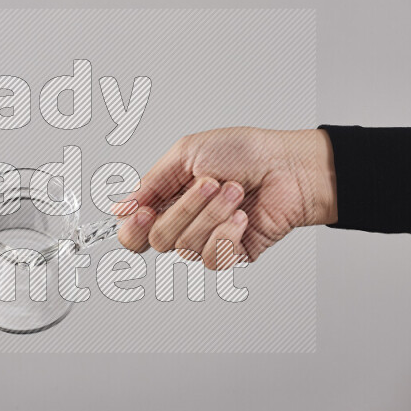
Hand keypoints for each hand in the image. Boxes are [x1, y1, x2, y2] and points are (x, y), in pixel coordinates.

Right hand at [117, 127, 337, 268]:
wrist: (290, 166)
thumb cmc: (246, 152)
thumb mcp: (187, 153)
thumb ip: (151, 183)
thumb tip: (120, 208)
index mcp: (168, 198)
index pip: (134, 232)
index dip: (132, 228)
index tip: (144, 212)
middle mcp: (184, 222)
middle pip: (158, 240)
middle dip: (185, 209)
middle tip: (210, 184)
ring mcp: (207, 240)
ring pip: (186, 248)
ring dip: (213, 215)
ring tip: (235, 192)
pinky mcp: (231, 253)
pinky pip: (213, 258)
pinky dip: (228, 233)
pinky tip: (243, 217)